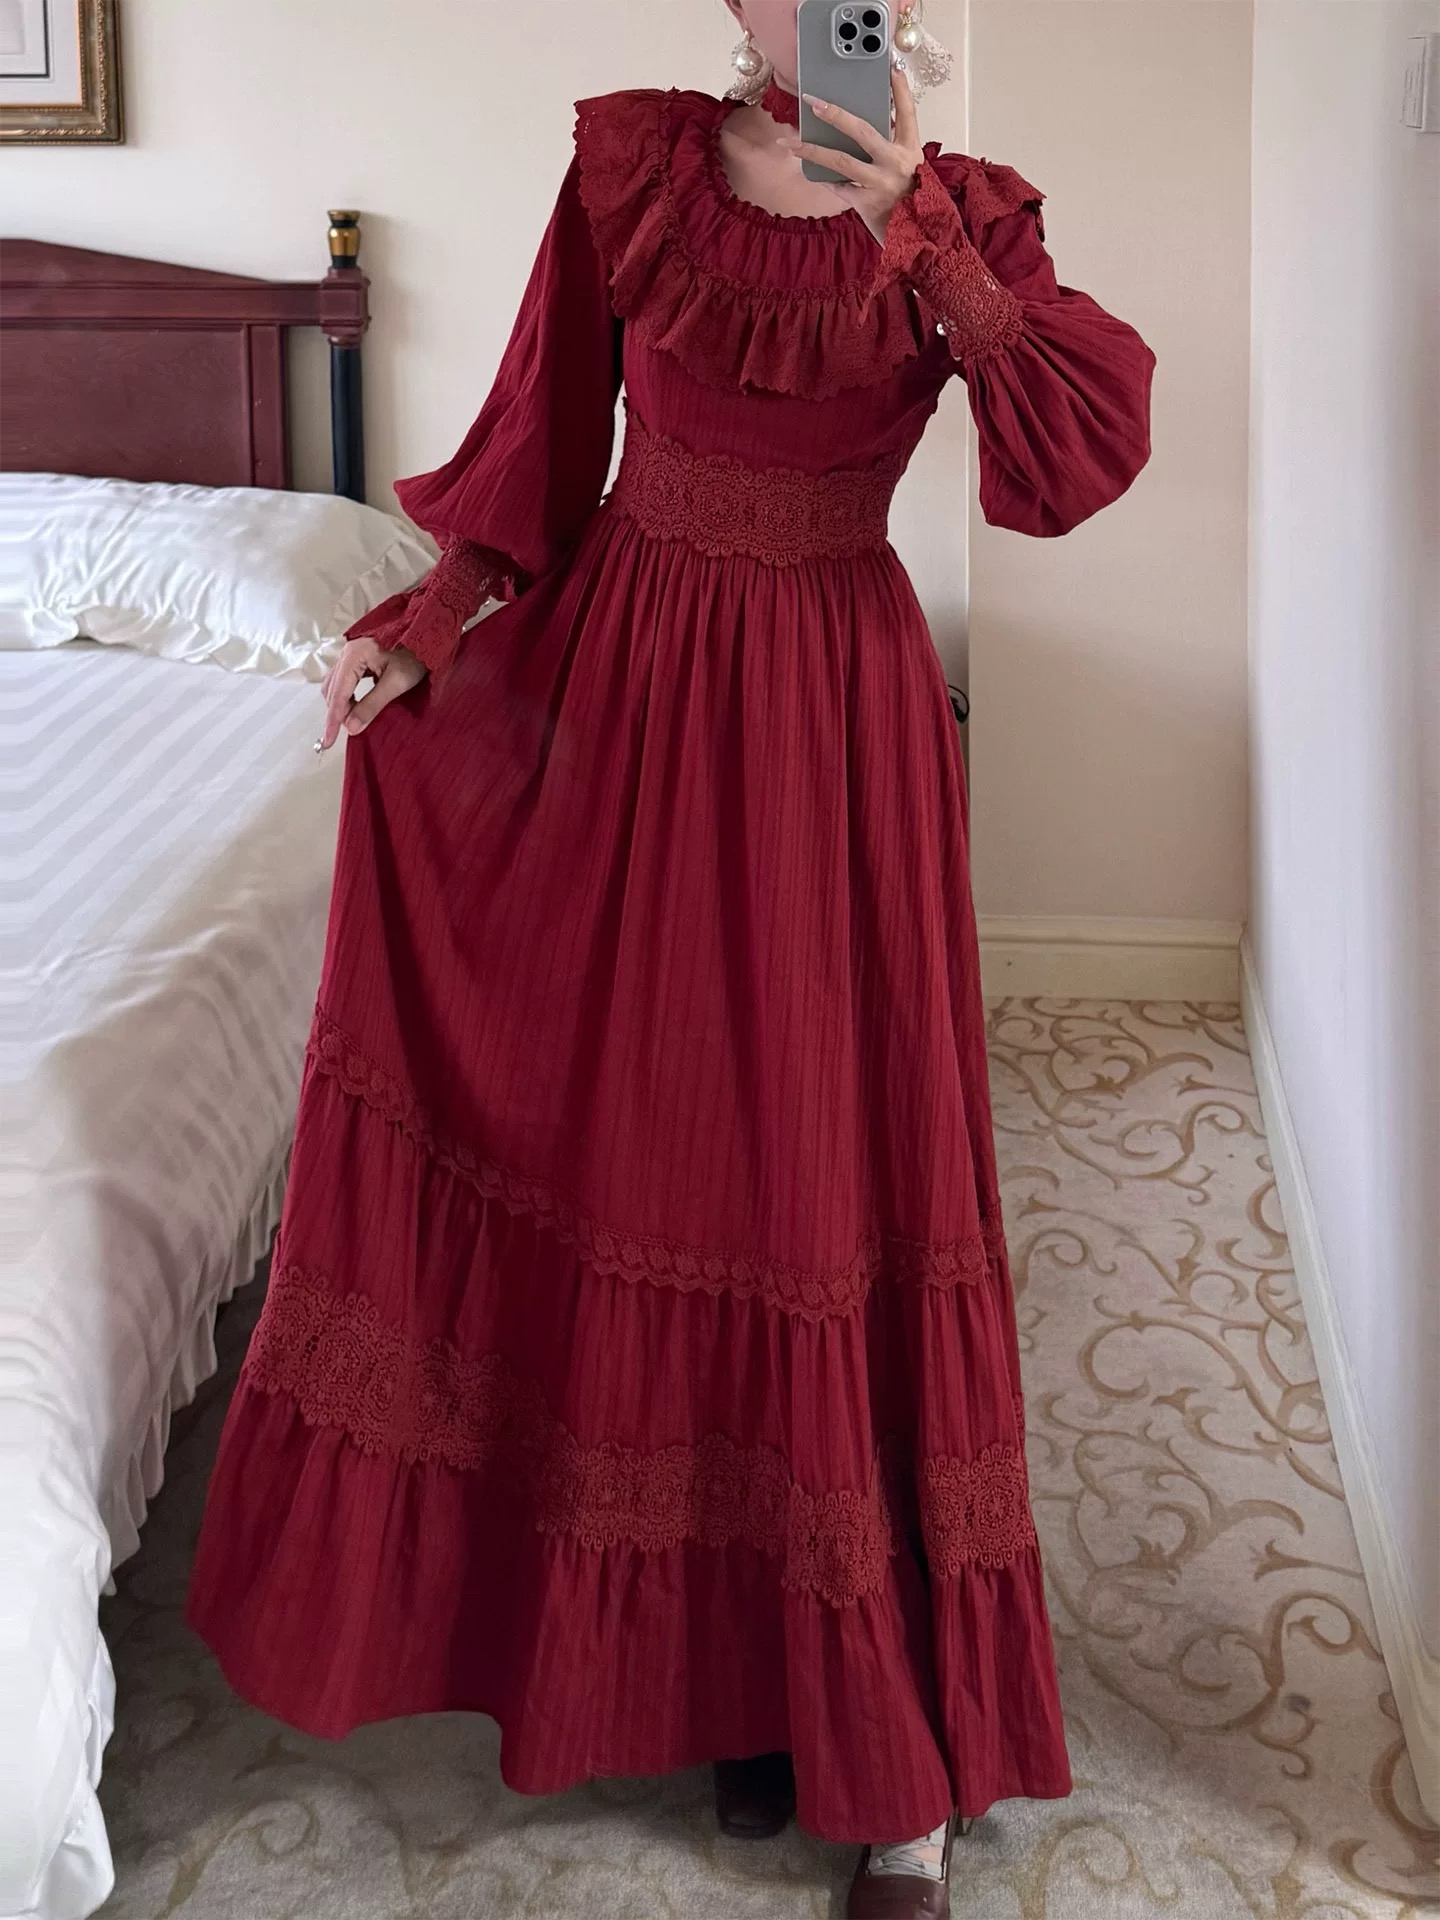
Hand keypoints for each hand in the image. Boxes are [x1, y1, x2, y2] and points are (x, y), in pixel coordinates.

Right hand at [317, 635, 427, 749]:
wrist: (429, 633)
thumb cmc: (417, 655)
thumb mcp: (396, 683)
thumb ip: (372, 705)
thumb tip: (351, 727)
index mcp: (354, 656)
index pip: (337, 694)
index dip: (333, 720)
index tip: (327, 742)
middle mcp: (347, 652)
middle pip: (332, 690)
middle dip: (337, 713)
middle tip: (348, 732)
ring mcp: (351, 653)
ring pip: (335, 685)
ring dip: (341, 705)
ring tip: (354, 721)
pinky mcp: (358, 657)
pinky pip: (343, 679)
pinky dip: (346, 696)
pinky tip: (356, 706)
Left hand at [792, 65, 921, 245]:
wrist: (916, 238)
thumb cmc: (910, 201)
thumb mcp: (910, 169)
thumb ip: (891, 148)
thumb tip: (859, 129)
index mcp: (911, 150)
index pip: (907, 111)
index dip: (900, 88)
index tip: (890, 66)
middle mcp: (896, 163)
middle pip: (862, 130)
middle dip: (835, 114)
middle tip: (812, 101)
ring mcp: (880, 183)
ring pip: (840, 160)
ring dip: (811, 150)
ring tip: (789, 142)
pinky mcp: (866, 203)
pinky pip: (838, 186)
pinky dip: (825, 179)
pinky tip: (811, 172)